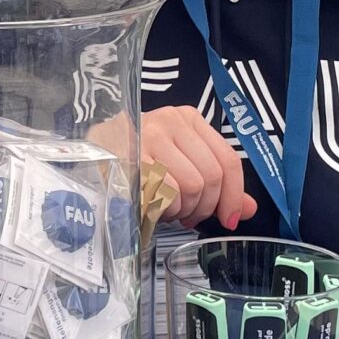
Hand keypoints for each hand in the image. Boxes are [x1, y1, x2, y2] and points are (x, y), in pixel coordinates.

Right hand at [140, 106, 257, 229]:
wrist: (92, 151)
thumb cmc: (139, 158)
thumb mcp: (182, 162)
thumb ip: (217, 185)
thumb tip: (246, 210)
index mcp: (189, 119)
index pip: (228, 159)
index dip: (234, 195)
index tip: (229, 219)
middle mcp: (171, 121)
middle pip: (211, 176)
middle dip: (205, 207)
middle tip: (190, 217)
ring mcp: (150, 136)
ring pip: (191, 186)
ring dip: (182, 209)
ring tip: (169, 209)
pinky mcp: (132, 156)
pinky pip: (165, 192)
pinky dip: (164, 209)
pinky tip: (154, 207)